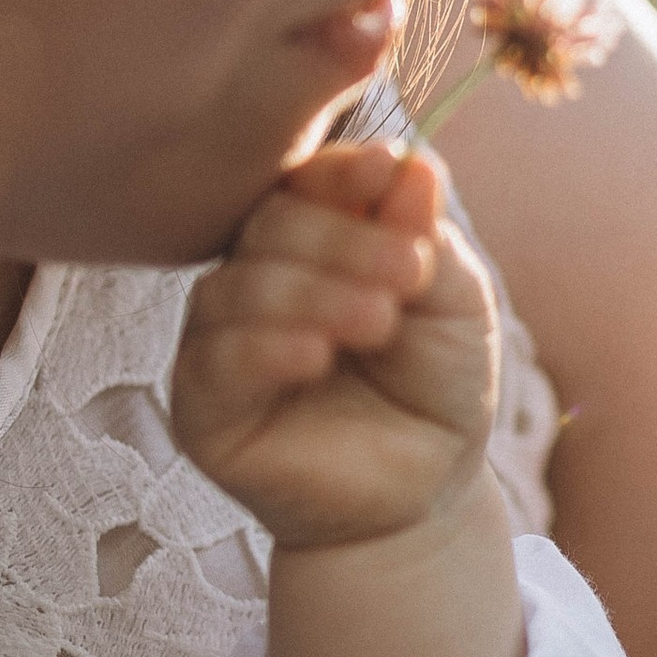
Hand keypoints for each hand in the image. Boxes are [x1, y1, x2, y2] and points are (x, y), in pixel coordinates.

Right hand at [173, 143, 497, 553]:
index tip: (385, 168)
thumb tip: (412, 163)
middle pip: (273, 224)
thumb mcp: (455, 305)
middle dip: (345, 241)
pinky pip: (215, 361)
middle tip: (408, 273)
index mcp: (315, 239)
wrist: (426, 493)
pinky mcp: (202, 405)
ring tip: (379, 320)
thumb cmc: (438, 387)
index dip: (341, 172)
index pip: (308, 182)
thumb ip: (425, 238)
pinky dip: (266, 348)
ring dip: (314, 294)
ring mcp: (222, 337)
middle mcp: (258, 276)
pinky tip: (315, 355)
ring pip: (239, 286)